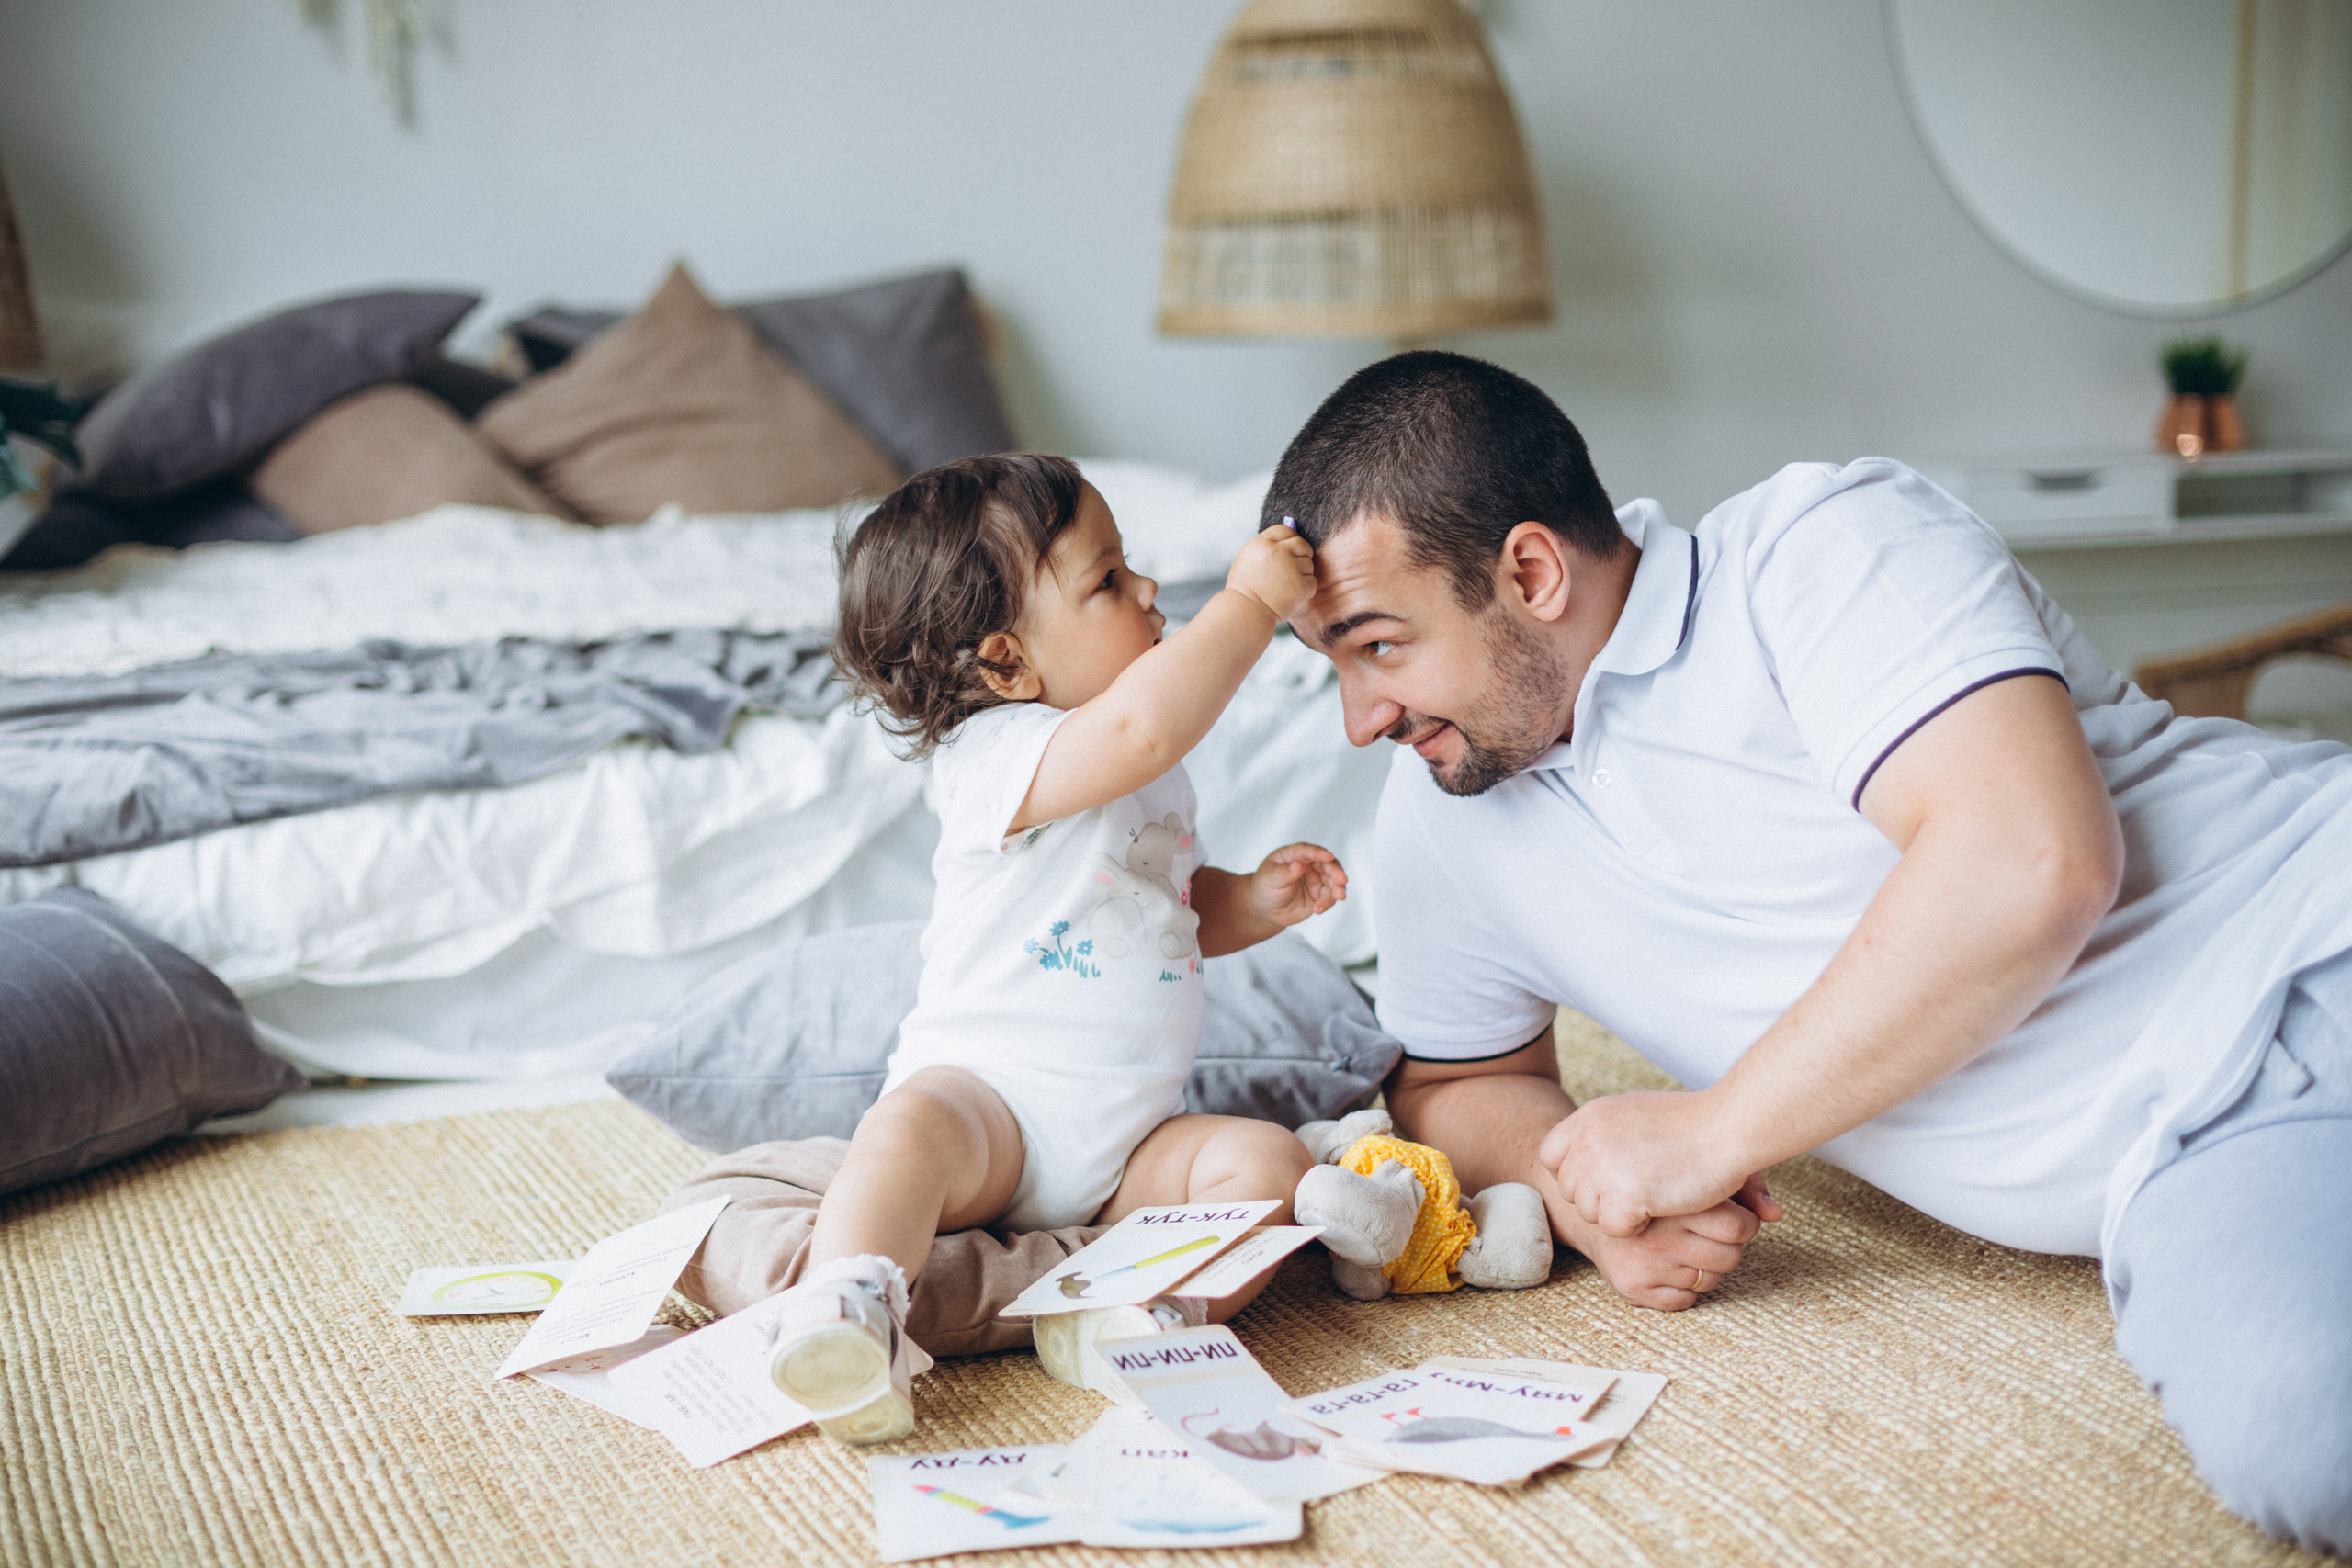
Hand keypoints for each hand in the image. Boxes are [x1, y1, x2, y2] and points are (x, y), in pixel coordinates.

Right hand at [1225, 523, 1315, 622]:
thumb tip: (1291, 530)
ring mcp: (1291, 568)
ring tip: (1285, 585)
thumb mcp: (1249, 558)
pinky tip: (1290, 595)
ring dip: (1301, 574)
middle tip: (1293, 567)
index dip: (1289, 539)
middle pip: (1301, 543)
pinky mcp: (1301, 585)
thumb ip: (1267, 545)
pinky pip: (1312, 581)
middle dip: (1301, 554)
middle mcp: (1277, 552)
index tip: (1288, 550)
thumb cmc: (1245, 587)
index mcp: (1262, 543)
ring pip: (1308, 563)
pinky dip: (1304, 589)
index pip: (1285, 530)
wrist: (1246, 612)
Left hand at [1245, 843, 1346, 928]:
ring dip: (1338, 888)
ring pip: (1333, 880)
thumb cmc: (1265, 888)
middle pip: (1327, 864)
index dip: (1318, 853)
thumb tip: (1298, 864)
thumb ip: (1284, 872)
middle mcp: (1308, 864)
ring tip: (1338, 897)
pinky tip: (1318, 909)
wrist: (1266, 909)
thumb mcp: (1269, 879)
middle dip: (1336, 871)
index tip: (1328, 856)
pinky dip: (1328, 902)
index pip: (1307, 851)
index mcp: (1294, 854)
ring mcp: (1316, 879)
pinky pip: (1330, 897)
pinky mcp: (1320, 894)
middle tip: (1342, 880)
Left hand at [1538, 1089, 1784, 1239]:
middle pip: (1569, 1189)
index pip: (1550, 1155)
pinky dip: (1636, 1227)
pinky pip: (1612, 1229)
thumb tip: (1578, 1157)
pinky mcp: (1622, 1196)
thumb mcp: (1635, 1113)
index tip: (1599, 1181)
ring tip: (1652, 1197)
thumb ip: (1606, 1134)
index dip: (1571, 1173)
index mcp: (1588, 1116)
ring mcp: (1601, 1168)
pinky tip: (1659, 1209)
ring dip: (1618, 1214)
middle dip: (1597, 1198)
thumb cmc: (1694, 1122)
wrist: (1727, 1128)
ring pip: (1589, 1213)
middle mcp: (1586, 1139)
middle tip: (1634, 1193)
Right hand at [1558, 1197, 1772, 1310]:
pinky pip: (1685, 1301)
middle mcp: (1656, 1235)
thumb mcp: (1695, 1172)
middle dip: (1729, 1246)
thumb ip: (1742, 1186)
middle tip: (1712, 1233)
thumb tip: (1776, 1213)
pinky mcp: (1632, 1288)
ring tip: (1688, 1245)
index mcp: (1672, 1201)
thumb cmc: (1653, 1187)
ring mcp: (1644, 1264)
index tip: (1734, 1217)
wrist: (1588, 1206)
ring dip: (1706, 1266)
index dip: (1745, 1223)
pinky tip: (1670, 1264)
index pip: (1738, 1228)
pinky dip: (1683, 1287)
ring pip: (1710, 1281)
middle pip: (1730, 1257)